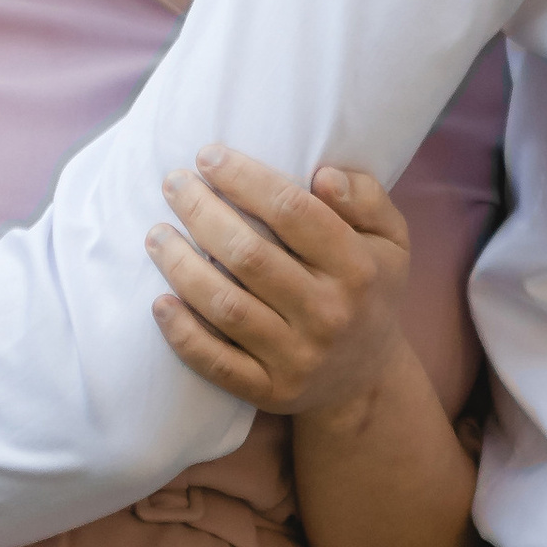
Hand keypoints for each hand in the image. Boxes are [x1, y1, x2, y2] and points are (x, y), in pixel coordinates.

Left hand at [147, 144, 412, 415]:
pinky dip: (182, 334)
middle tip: (173, 184)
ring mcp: (298, 357)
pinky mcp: (271, 390)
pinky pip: (216, 363)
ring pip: (226, 307)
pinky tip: (159, 303)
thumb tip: (324, 176)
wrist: (367, 376)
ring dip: (181, 266)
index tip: (208, 156)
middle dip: (202, 212)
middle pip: (249, 254)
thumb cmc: (369, 288)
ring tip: (156, 234)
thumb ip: (365, 198)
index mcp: (357, 268)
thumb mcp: (390, 238)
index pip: (293, 211)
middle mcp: (329, 313)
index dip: (244, 178)